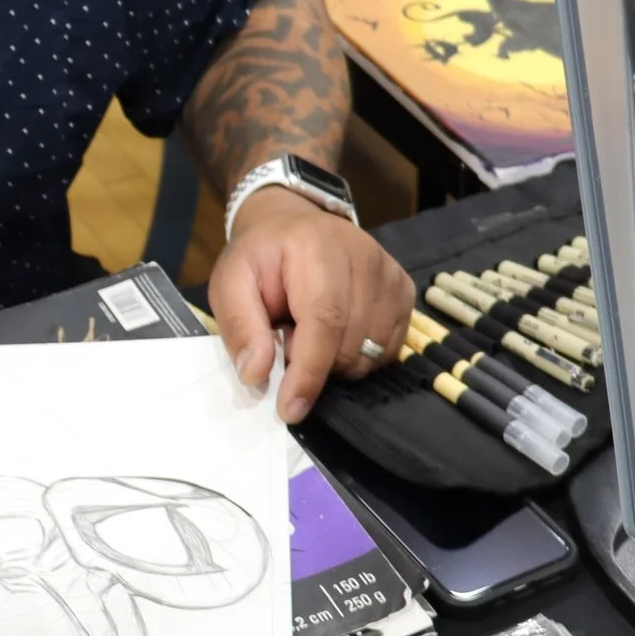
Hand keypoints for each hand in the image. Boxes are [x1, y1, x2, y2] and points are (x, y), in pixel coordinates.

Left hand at [210, 185, 414, 423]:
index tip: (290, 410)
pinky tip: (337, 333)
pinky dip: (359, 356)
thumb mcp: (229, 284)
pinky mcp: (405, 291)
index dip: (309, 371)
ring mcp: (391, 274)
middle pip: (350, 345)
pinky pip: (389, 350)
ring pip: (372, 354)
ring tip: (310, 330)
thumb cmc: (259, 260)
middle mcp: (365, 256)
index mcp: (316, 248)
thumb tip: (255, 375)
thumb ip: (240, 327)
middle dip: (315, 363)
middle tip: (288, 337)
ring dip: (336, 361)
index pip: (325, 320)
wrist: (292, 226)